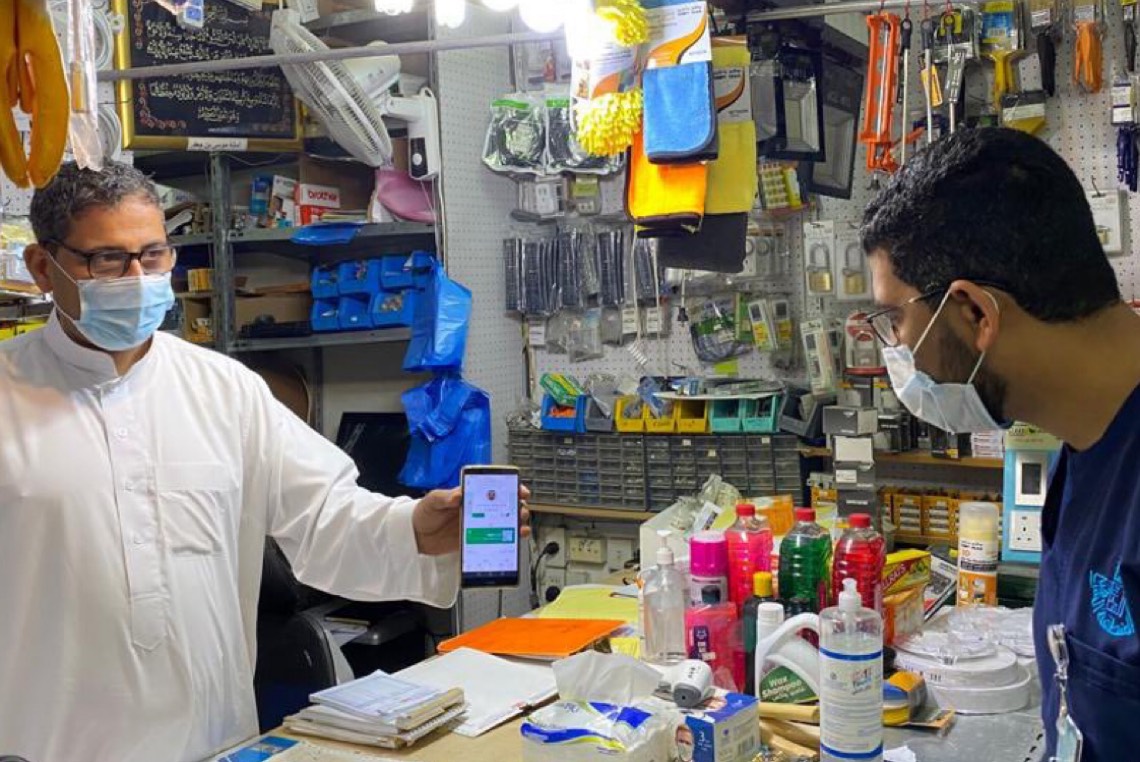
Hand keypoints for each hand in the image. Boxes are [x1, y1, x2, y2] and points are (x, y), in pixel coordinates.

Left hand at [412, 484, 531, 555]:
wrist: (415, 536)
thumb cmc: (424, 513)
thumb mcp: (432, 500)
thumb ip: (444, 497)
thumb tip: (457, 495)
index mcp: (470, 494)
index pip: (494, 487)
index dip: (510, 487)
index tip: (519, 490)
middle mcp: (478, 508)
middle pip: (505, 505)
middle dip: (517, 506)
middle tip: (520, 510)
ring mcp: (479, 524)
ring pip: (504, 522)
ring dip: (516, 522)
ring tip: (519, 525)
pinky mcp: (477, 540)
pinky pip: (496, 539)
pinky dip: (507, 539)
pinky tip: (512, 540)